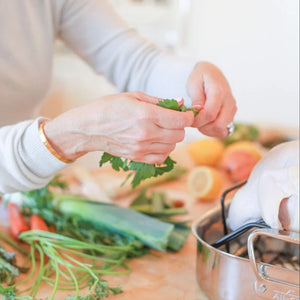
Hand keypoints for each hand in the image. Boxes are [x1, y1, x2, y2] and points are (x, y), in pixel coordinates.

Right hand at [43, 91, 193, 162]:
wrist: (88, 128)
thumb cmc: (109, 108)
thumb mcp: (134, 96)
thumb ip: (159, 101)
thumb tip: (180, 103)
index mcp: (146, 115)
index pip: (180, 120)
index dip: (188, 116)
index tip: (187, 114)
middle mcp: (146, 133)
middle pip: (179, 135)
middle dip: (180, 126)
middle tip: (172, 120)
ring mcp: (142, 148)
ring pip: (172, 146)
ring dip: (172, 138)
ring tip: (162, 130)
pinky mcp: (138, 157)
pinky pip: (161, 157)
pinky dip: (164, 149)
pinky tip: (157, 141)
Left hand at [187, 61, 236, 137]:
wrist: (211, 73)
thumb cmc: (200, 77)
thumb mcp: (194, 83)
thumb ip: (196, 98)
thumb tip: (198, 110)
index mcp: (219, 92)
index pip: (210, 114)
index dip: (197, 120)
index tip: (188, 118)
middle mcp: (229, 102)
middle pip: (218, 125)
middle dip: (203, 127)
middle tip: (193, 121)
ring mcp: (232, 110)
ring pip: (221, 130)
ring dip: (207, 130)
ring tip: (198, 121)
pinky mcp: (231, 116)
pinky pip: (223, 131)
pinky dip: (213, 131)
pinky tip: (205, 124)